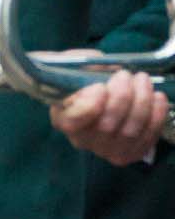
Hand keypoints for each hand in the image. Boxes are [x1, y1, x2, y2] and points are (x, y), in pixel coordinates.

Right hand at [51, 72, 168, 165]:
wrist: (94, 98)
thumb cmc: (80, 79)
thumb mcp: (75, 67)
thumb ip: (84, 66)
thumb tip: (106, 67)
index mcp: (62, 118)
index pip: (74, 121)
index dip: (90, 105)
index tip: (100, 85)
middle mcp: (82, 140)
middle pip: (106, 126)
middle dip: (122, 97)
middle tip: (126, 74)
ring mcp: (106, 151)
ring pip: (130, 132)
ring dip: (142, 102)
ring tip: (143, 80)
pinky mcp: (129, 153)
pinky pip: (147, 138)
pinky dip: (157, 116)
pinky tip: (157, 97)